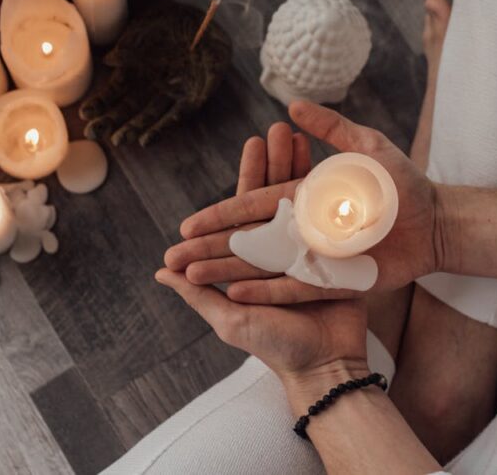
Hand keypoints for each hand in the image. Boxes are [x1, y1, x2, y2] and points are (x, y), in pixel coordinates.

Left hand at [156, 120, 368, 382]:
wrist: (327, 366)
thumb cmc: (274, 347)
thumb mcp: (231, 321)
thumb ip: (199, 294)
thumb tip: (160, 272)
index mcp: (252, 260)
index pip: (245, 211)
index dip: (249, 176)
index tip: (252, 144)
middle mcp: (279, 250)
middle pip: (276, 197)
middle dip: (276, 163)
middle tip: (276, 129)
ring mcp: (309, 251)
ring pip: (303, 202)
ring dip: (301, 168)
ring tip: (303, 135)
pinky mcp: (336, 258)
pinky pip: (331, 221)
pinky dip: (331, 194)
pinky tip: (334, 168)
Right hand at [165, 102, 440, 303]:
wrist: (437, 220)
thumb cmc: (402, 184)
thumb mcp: (366, 147)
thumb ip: (330, 127)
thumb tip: (289, 107)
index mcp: (303, 199)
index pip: (253, 206)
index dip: (220, 215)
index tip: (187, 224)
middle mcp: (303, 229)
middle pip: (248, 240)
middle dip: (210, 247)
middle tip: (173, 253)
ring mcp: (317, 256)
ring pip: (263, 266)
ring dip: (226, 270)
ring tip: (189, 274)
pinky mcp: (335, 278)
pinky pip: (295, 287)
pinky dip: (266, 291)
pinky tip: (233, 292)